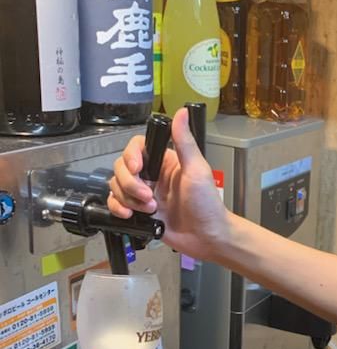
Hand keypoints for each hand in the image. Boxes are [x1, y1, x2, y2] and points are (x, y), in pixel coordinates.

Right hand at [108, 107, 230, 262]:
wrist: (207, 237)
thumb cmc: (207, 204)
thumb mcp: (197, 170)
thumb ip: (185, 142)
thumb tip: (181, 112)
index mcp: (164, 161)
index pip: (136, 147)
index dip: (130, 156)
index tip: (137, 168)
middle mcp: (152, 175)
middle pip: (121, 168)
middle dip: (130, 184)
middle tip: (148, 197)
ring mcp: (143, 194)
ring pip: (117, 186)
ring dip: (128, 199)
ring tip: (150, 210)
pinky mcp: (138, 212)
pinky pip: (115, 204)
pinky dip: (118, 209)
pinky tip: (130, 216)